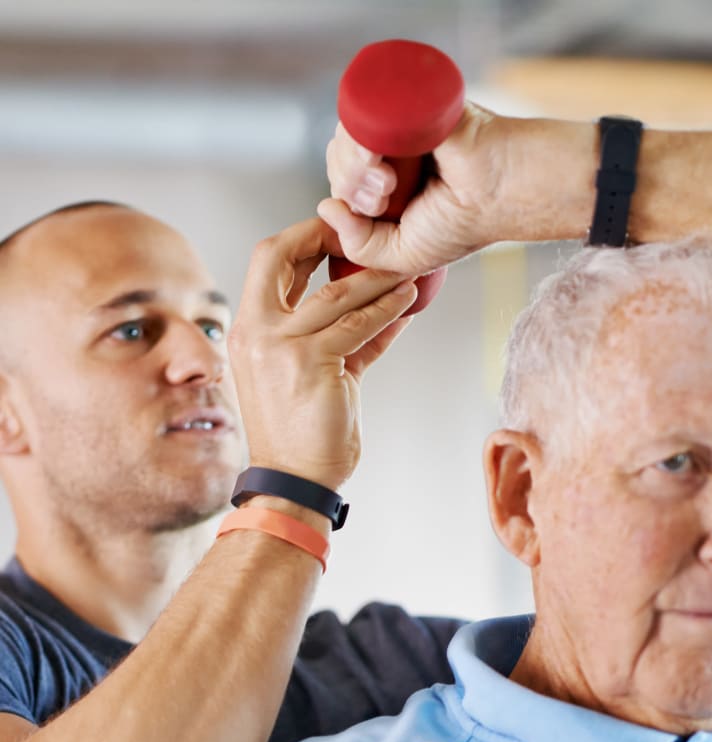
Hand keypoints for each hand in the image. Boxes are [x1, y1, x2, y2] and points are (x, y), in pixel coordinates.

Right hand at [228, 217, 416, 489]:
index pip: (267, 261)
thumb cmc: (302, 434)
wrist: (294, 480)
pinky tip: (407, 303)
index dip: (302, 238)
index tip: (339, 234)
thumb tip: (382, 308)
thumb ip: (339, 337)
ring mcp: (280, 346)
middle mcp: (256, 331)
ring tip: (407, 271)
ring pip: (335, 293)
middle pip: (280, 254)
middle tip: (365, 235)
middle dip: (324, 234)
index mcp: (248, 330)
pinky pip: (358, 325)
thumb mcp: (312, 374)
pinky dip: (387, 311)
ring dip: (377, 278)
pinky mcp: (311, 362)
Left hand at [319, 104, 597, 274]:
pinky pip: (362, 113)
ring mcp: (396, 124)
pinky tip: (380, 162)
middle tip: (383, 199)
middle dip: (349, 185)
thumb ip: (361, 247)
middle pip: (338, 160)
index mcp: (387, 187)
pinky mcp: (406, 102)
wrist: (501, 191)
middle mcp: (389, 153)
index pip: (342, 185)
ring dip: (355, 169)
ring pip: (345, 136)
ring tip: (389, 184)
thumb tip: (325, 207)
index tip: (374, 215)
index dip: (345, 201)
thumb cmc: (463, 225)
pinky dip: (359, 141)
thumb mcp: (402, 257)